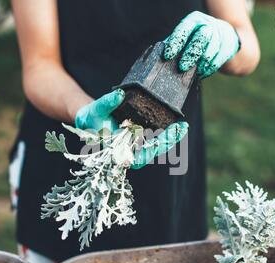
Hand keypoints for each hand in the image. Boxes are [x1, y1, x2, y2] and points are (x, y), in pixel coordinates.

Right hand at [74, 89, 188, 169]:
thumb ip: (106, 103)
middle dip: (168, 141)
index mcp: (118, 152)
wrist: (91, 120)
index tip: (164, 140)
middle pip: (153, 151)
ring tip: (183, 127)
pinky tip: (178, 125)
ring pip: (157, 146)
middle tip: (181, 129)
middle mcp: (130, 151)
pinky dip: (167, 132)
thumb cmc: (91, 118)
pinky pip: (156, 138)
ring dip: (171, 137)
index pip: (140, 155)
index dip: (153, 149)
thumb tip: (120, 95)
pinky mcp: (141, 137)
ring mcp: (137, 145)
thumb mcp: (95, 109)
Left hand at [164, 11, 240, 78]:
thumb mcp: (186, 38)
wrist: (225, 39)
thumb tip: (158, 59)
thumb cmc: (197, 40)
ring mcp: (221, 34)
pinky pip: (220, 58)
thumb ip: (174, 45)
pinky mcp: (230, 45)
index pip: (183, 29)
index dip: (175, 42)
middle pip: (201, 37)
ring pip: (213, 48)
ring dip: (202, 63)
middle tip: (182, 67)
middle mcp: (208, 24)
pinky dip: (211, 68)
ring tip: (195, 73)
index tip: (167, 55)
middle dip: (191, 54)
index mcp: (194, 21)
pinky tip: (203, 74)